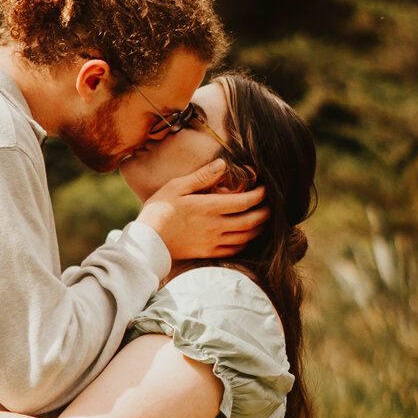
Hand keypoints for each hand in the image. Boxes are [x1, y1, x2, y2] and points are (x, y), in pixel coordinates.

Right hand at [138, 160, 269, 260]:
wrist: (147, 242)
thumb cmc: (159, 211)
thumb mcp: (177, 186)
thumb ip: (202, 176)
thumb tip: (223, 164)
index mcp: (209, 207)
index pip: (245, 202)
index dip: (260, 195)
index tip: (265, 189)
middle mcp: (215, 226)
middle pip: (251, 221)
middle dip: (265, 212)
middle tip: (270, 205)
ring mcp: (213, 242)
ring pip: (246, 237)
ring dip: (258, 228)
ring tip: (262, 220)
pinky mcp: (208, 253)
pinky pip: (234, 250)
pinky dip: (245, 243)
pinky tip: (246, 237)